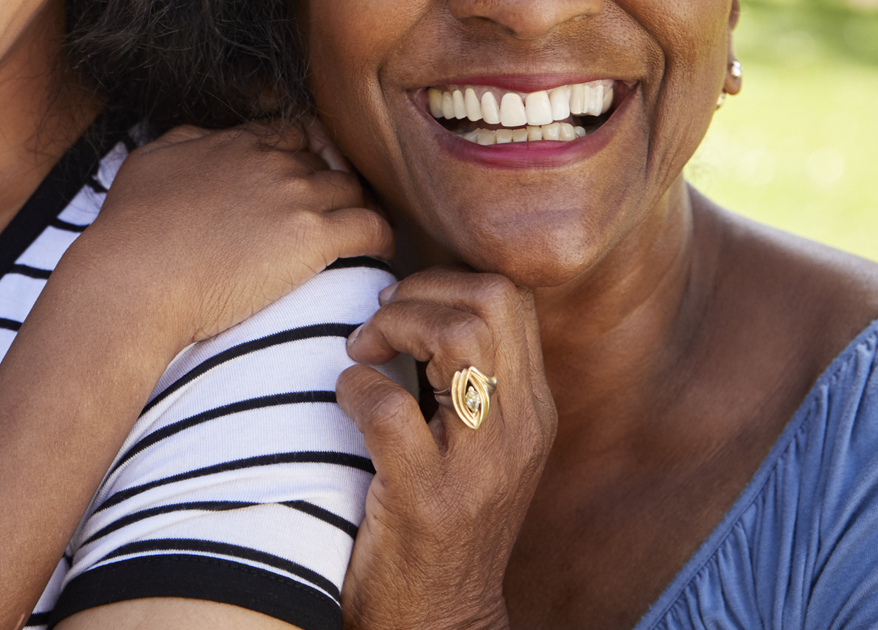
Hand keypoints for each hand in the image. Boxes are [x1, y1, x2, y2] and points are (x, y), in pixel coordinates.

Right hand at [69, 121, 392, 348]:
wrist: (134, 278)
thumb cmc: (130, 229)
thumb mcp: (148, 161)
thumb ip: (184, 141)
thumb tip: (203, 139)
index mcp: (235, 142)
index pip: (290, 133)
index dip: (304, 154)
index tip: (306, 177)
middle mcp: (270, 160)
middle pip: (325, 161)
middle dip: (332, 184)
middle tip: (334, 214)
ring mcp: (295, 196)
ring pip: (352, 190)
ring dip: (357, 209)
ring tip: (358, 235)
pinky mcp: (313, 238)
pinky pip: (372, 226)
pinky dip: (382, 236)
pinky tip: (378, 251)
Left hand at [337, 270, 555, 629]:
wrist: (442, 617)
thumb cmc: (443, 520)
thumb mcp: (477, 444)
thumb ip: (466, 379)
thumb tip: (416, 299)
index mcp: (531, 411)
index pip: (512, 299)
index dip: (447, 281)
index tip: (401, 307)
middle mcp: (519, 430)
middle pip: (493, 301)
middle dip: (423, 290)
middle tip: (379, 322)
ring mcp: (478, 464)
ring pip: (458, 337)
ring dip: (394, 326)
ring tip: (363, 351)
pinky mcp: (427, 497)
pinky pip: (389, 407)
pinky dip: (354, 387)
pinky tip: (346, 401)